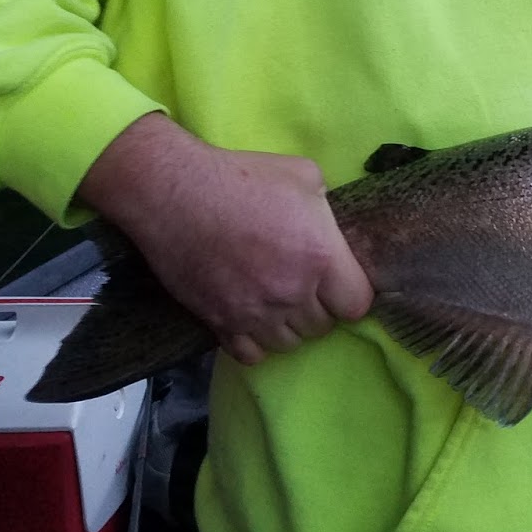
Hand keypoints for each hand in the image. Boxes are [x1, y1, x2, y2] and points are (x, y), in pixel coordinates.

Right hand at [78, 113, 373, 363]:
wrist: (174, 193)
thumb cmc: (243, 177)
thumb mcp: (304, 176)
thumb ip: (327, 211)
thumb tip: (332, 229)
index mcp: (321, 256)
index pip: (357, 304)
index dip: (351, 293)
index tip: (340, 281)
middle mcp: (291, 293)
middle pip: (323, 326)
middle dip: (320, 308)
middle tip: (306, 285)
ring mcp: (254, 313)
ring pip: (288, 343)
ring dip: (289, 326)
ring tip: (279, 300)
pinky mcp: (220, 324)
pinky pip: (251, 355)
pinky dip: (256, 342)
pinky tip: (253, 317)